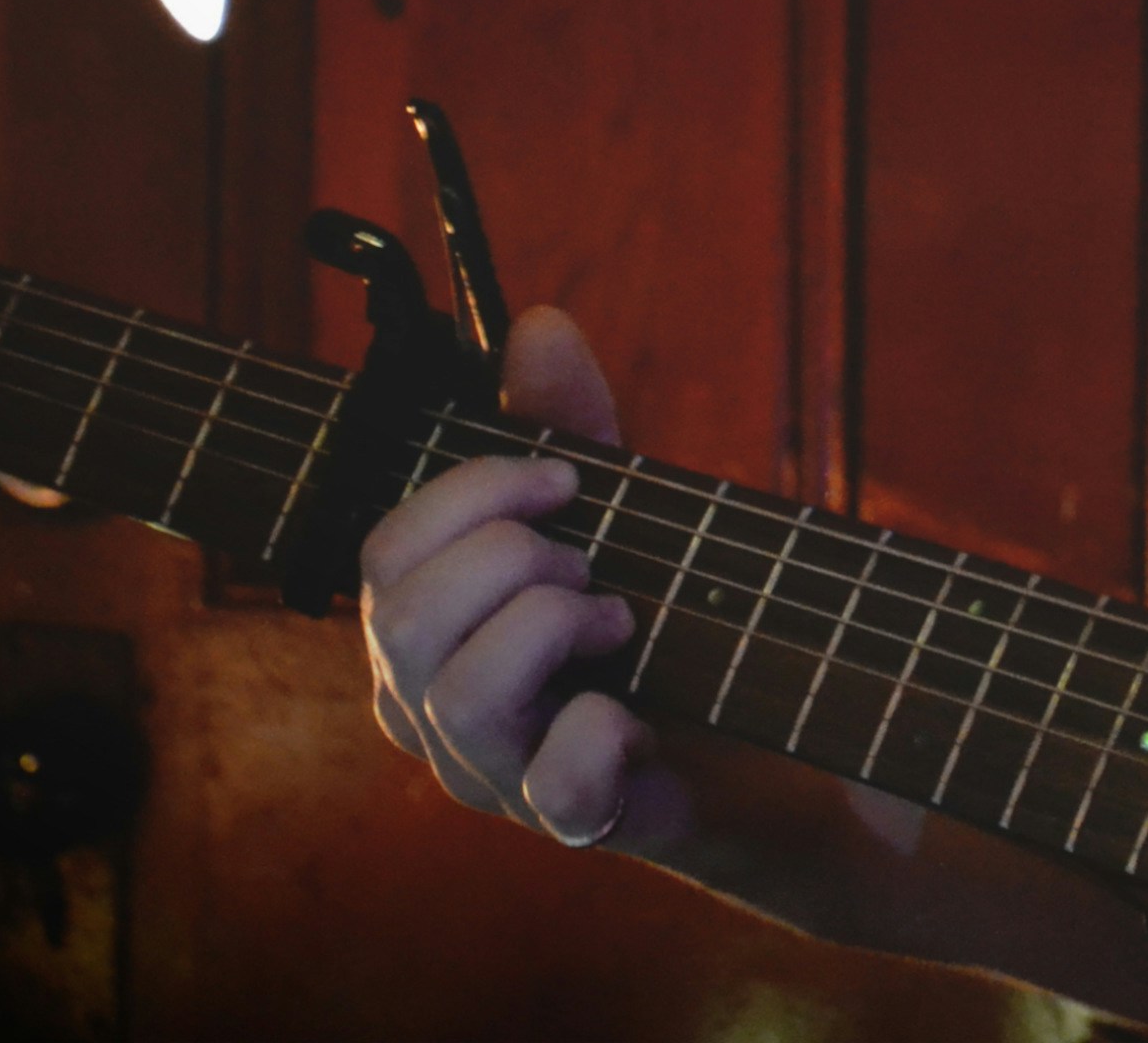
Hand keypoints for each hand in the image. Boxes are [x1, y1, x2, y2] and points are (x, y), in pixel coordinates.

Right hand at [355, 305, 696, 856]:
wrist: (763, 726)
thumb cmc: (660, 613)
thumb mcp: (617, 508)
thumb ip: (570, 426)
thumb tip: (538, 324)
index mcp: (424, 628)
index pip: (384, 550)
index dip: (473, 491)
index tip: (565, 477)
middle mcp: (430, 709)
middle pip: (403, 615)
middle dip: (512, 555)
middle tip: (590, 560)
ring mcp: (493, 776)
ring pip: (460, 695)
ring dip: (553, 626)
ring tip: (619, 619)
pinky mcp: (572, 822)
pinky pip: (554, 784)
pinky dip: (604, 731)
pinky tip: (640, 714)